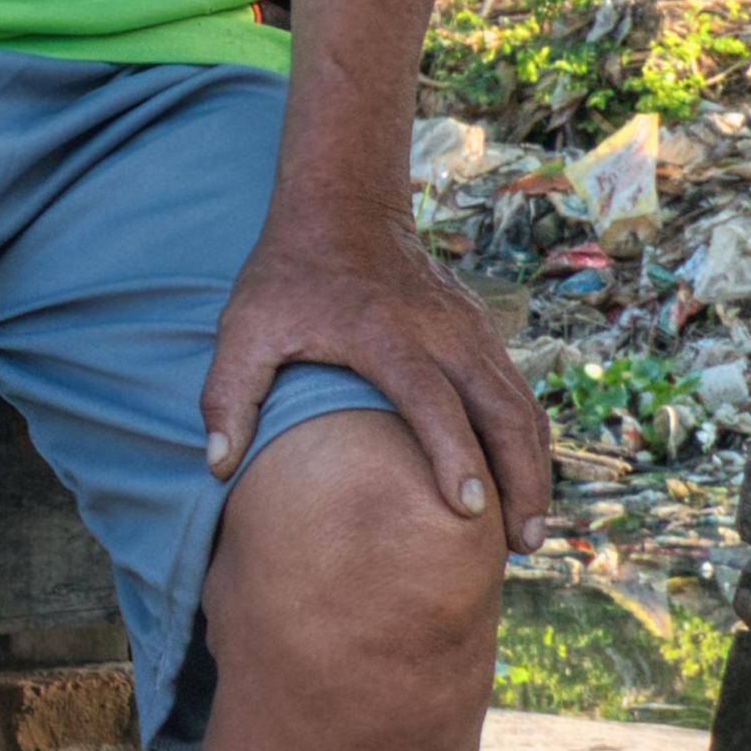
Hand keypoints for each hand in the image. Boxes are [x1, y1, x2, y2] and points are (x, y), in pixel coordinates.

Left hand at [196, 206, 552, 557]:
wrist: (342, 205)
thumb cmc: (287, 274)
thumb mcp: (244, 325)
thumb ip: (227, 394)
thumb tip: (217, 466)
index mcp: (384, 334)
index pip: (431, 400)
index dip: (453, 454)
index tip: (470, 510)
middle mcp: (441, 332)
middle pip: (502, 410)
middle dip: (519, 478)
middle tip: (520, 546)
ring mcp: (469, 330)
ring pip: (522, 405)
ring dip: (533, 468)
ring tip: (529, 534)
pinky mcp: (480, 332)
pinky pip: (518, 391)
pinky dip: (528, 441)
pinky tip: (523, 483)